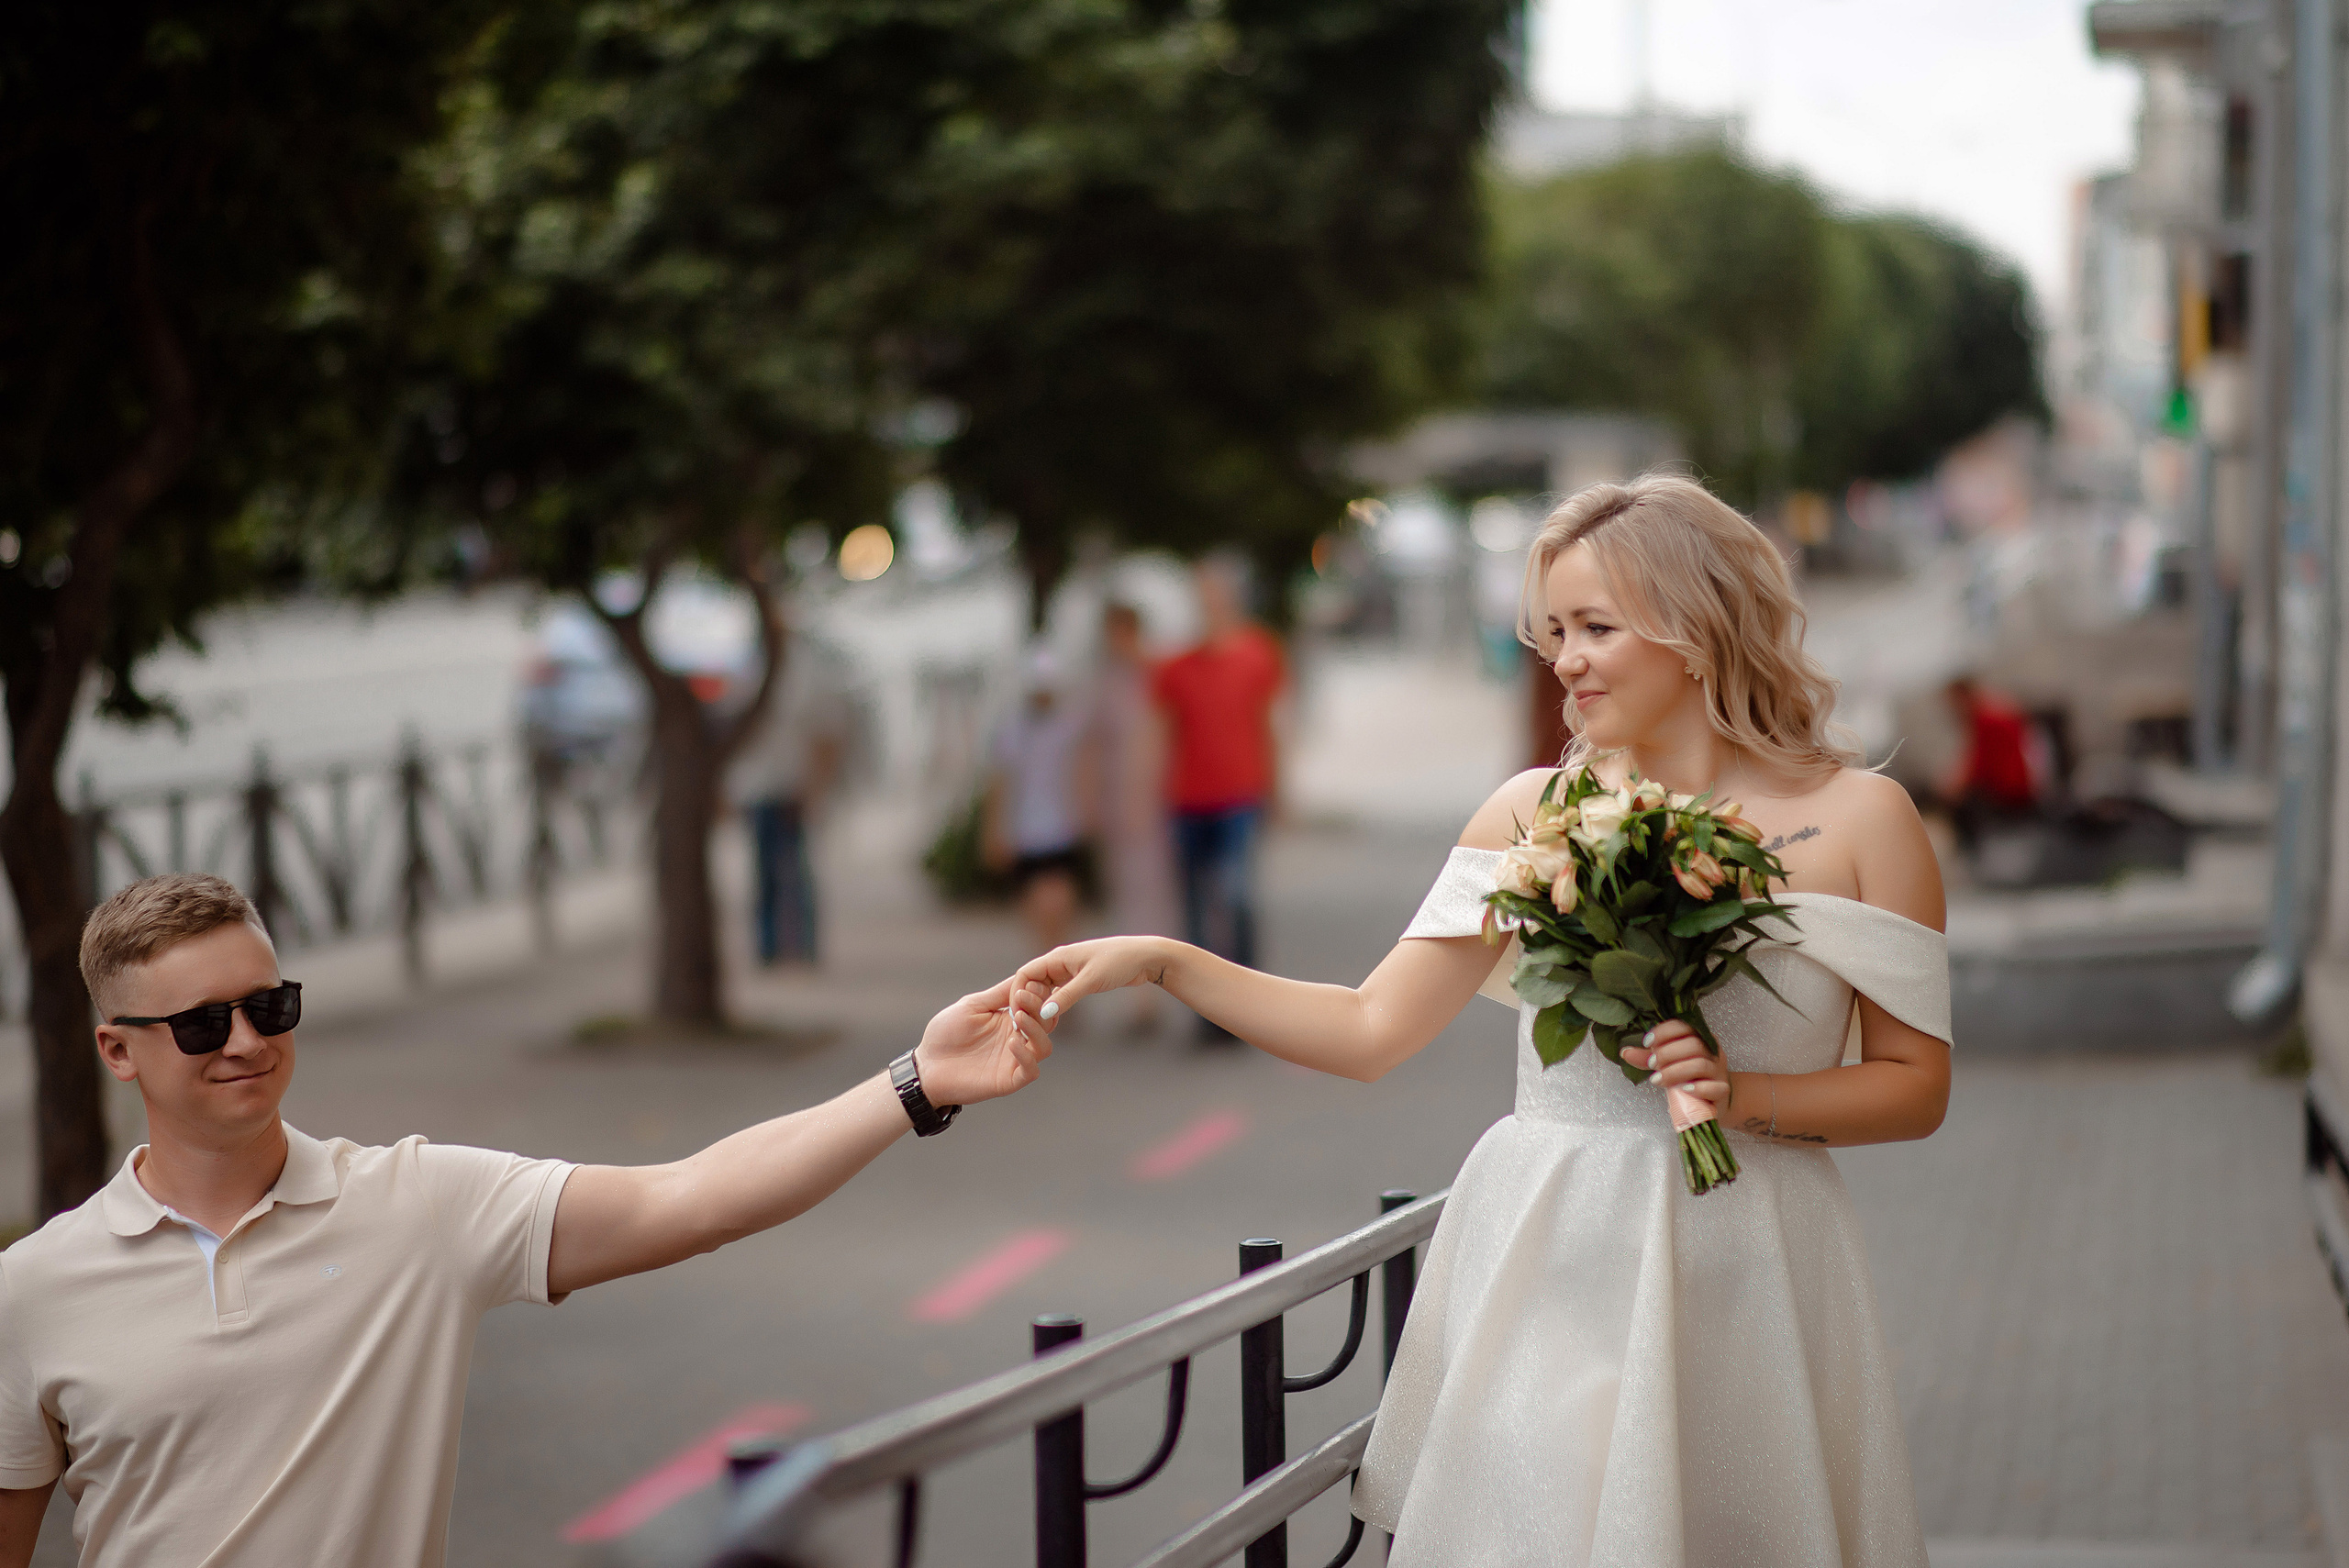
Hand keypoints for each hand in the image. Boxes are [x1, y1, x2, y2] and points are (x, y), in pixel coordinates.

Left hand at [911, 976, 1054, 1106]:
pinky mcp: (1008, 1080)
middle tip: (1024, 997)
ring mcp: (1014, 1060)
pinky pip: (1030, 1071)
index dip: (1038, 993)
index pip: (1038, 1005)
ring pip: (1044, 1047)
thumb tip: (1025, 976)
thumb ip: (999, 994)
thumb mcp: (973, 1006)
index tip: (1028, 984)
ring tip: (1019, 1016)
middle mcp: (1017, 1038)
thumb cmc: (945, 1034)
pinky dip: (1027, 1056)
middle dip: (1039, 1008)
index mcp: (1010, 1020)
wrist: (927, 1066)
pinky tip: (1013, 1042)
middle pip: (1046, 1023)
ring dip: (1036, 1030)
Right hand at [1014, 936, 1173, 1024]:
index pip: (1024, 973)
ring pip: (1044, 989)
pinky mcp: (1079, 979)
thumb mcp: (1090, 980)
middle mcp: (1059, 962)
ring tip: (1039, 1025)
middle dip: (1026, 1002)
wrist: (1145, 958)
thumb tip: (1043, 1014)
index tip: (1017, 1015)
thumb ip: (1066, 996)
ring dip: (1040, 1005)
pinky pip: (1058, 993)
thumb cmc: (1119, 962)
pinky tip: (1054, 1020)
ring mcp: (1069, 970)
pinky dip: (1053, 1005)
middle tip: (1025, 1025)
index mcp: (1057, 956)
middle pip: (1031, 982)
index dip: (1017, 994)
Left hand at [1624, 1020, 1729, 1111]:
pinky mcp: (1722, 1090)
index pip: (1685, 1026)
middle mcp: (1712, 1051)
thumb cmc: (1688, 1077)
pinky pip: (1716, 1087)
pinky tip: (1683, 1090)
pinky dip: (1698, 1088)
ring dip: (1675, 1071)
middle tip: (1651, 1064)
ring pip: (1701, 1065)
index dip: (1664, 1032)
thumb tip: (1625, 1052)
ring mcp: (1719, 1071)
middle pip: (1693, 1044)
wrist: (1712, 1099)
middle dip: (1667, 1053)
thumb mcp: (1667, 1064)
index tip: (1647, 1042)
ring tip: (1657, 1079)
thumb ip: (1648, 1058)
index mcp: (1699, 1038)